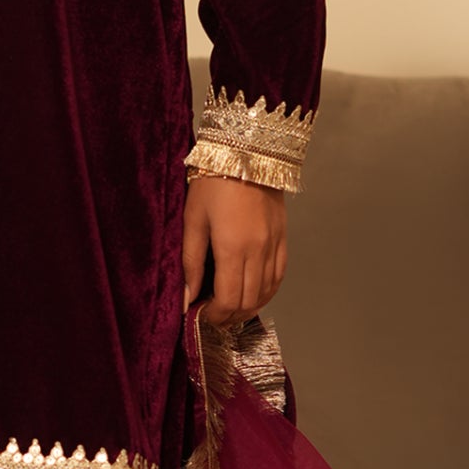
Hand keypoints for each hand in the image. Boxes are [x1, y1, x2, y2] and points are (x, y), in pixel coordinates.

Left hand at [182, 175, 287, 326]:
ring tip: (229, 309)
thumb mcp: (193, 220)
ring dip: (248, 308)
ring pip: (266, 293)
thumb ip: (190, 263)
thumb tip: (185, 299)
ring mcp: (274, 245)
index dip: (214, 316)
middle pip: (248, 301)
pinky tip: (252, 294)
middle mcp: (258, 251)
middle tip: (211, 316)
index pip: (228, 299)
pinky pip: (279, 276)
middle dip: (229, 316)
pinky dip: (266, 292)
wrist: (248, 152)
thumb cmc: (213, 183)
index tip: (201, 316)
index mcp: (233, 248)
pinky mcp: (283, 238)